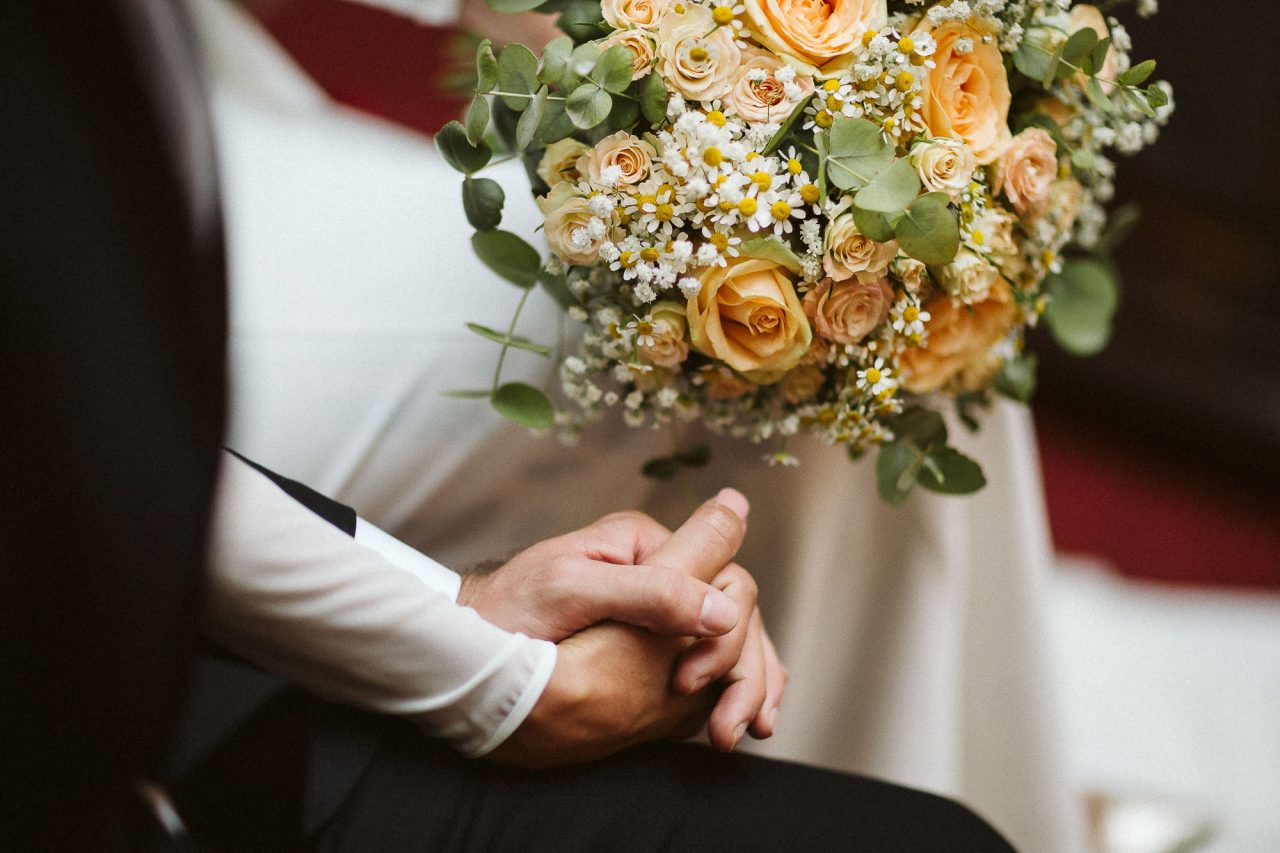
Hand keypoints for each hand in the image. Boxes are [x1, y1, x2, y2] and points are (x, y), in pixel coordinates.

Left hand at [482, 492, 785, 762]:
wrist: (466, 645)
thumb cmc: (507, 610)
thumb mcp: (571, 589)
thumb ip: (649, 592)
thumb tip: (721, 610)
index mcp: (643, 543)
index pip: (722, 576)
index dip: (722, 634)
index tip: (688, 684)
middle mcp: (658, 568)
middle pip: (734, 610)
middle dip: (742, 667)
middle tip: (724, 727)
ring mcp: (657, 605)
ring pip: (729, 636)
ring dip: (746, 682)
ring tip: (739, 731)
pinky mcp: (650, 641)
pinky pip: (708, 658)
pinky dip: (730, 687)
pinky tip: (732, 719)